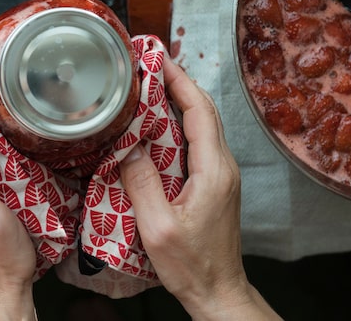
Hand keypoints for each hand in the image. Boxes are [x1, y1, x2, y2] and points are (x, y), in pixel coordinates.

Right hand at [119, 57, 279, 320]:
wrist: (218, 291)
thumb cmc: (192, 265)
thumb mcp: (158, 228)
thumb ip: (142, 184)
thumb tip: (128, 148)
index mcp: (213, 170)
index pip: (200, 110)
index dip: (179, 80)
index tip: (158, 58)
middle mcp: (223, 166)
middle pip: (204, 111)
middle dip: (177, 83)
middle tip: (148, 65)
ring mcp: (221, 175)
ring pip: (202, 125)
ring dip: (178, 102)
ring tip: (148, 86)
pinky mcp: (214, 184)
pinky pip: (197, 142)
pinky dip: (178, 124)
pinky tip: (155, 126)